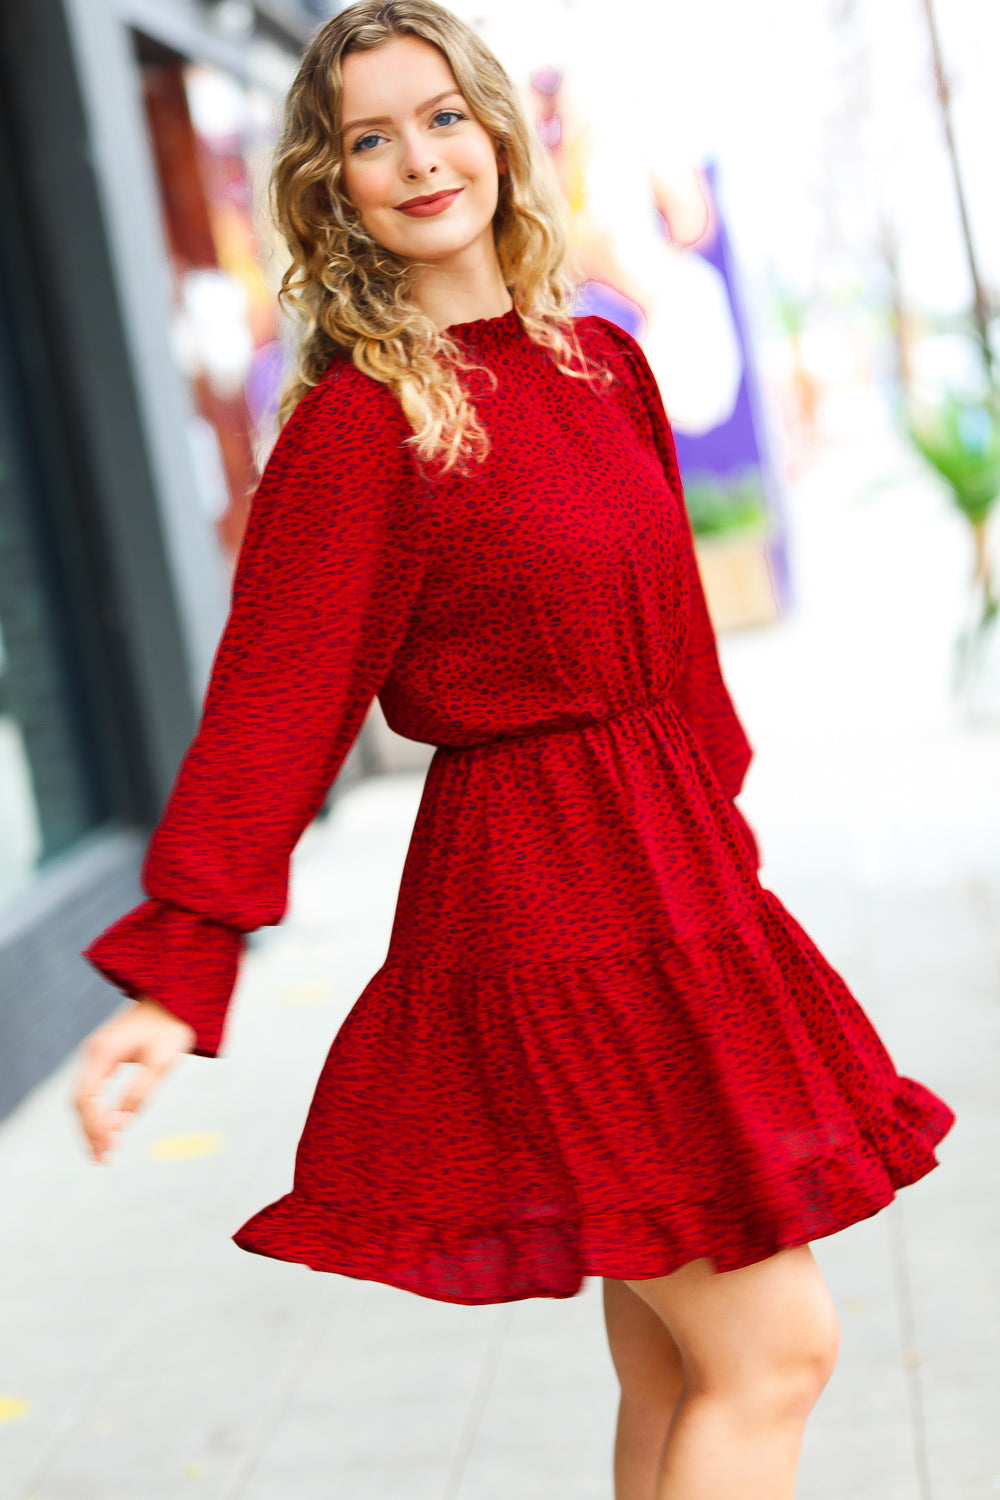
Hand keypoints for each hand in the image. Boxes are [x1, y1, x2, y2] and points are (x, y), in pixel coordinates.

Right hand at [74, 999, 196, 1163]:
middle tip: (103, 1160)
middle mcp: (94, 1053)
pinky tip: (107, 1131)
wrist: (175, 997)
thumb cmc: (171, 1027)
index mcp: (103, 1051)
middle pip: (81, 1101)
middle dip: (91, 1131)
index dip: (95, 1125)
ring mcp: (98, 1055)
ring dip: (93, 1126)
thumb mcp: (162, 1062)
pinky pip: (94, 1091)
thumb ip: (140, 1093)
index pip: (87, 1098)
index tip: (110, 1147)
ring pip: (85, 1098)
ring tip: (103, 1154)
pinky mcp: (106, 1058)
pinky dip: (98, 1113)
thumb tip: (120, 1124)